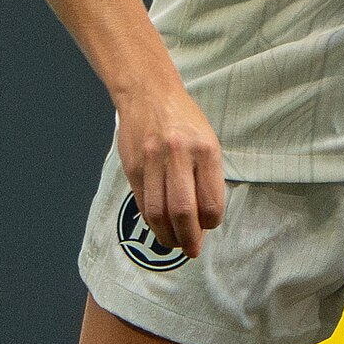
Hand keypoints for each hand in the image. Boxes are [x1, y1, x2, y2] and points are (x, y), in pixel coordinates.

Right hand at [115, 73, 226, 255]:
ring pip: (159, 212)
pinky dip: (152, 221)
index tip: (209, 226)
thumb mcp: (208, 141)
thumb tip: (204, 219)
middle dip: (189, 238)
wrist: (148, 93)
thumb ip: (207, 178)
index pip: (210, 202)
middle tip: (191, 249)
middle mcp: (179, 156)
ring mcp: (152, 161)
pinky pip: (143, 203)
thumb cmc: (184, 120)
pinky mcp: (132, 167)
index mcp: (205, 150)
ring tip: (175, 243)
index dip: (210, 223)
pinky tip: (159, 227)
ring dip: (167, 235)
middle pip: (183, 212)